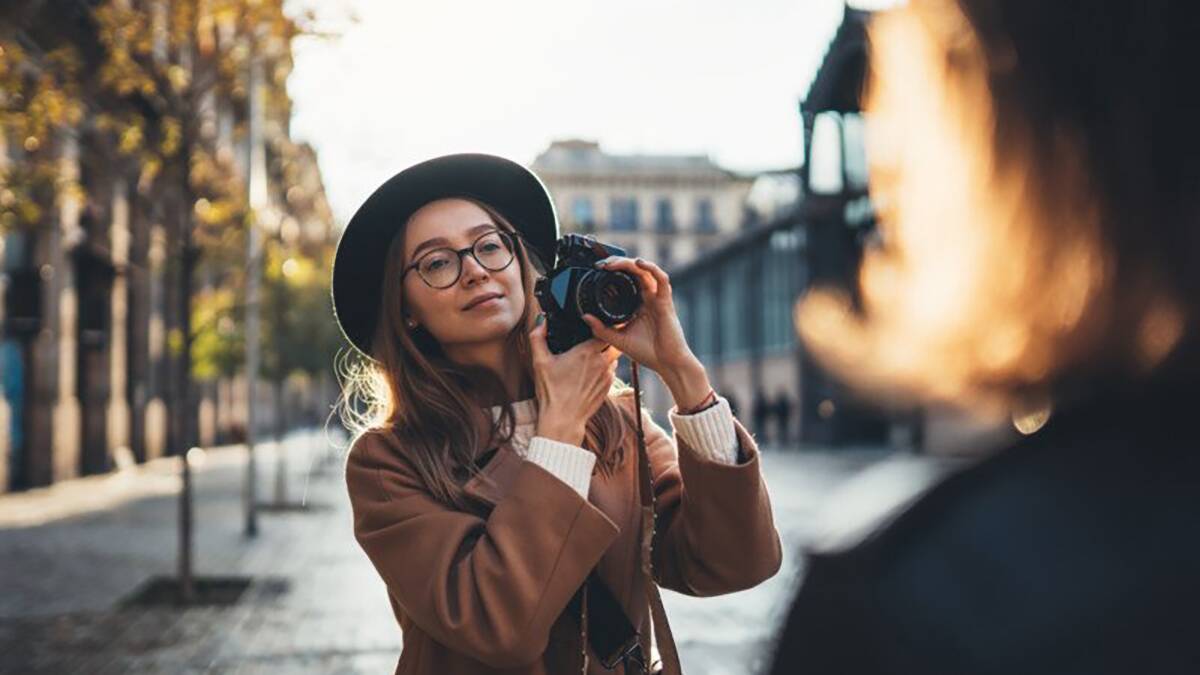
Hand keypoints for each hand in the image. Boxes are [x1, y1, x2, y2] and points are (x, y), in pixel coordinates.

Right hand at [529, 315, 620, 445]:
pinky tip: (592, 372)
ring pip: (614, 358)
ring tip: (593, 356)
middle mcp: (601, 362)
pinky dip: (605, 369)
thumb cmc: (551, 392)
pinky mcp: (608, 388)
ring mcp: (607, 376)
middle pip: (613, 343)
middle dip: (606, 340)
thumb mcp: (539, 362)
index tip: (592, 327)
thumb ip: (538, 338)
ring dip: (607, 355)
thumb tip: (541, 322)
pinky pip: (612, 372)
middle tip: (594, 340)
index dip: (600, 327)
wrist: (563, 419)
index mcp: (586, 352)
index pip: (604, 331)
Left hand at [581, 257, 698, 376]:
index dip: (613, 271)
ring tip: (614, 263)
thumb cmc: (648, 352)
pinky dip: (652, 268)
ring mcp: (657, 298)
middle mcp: (648, 298)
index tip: (598, 269)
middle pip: (634, 271)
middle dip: (618, 263)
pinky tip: (640, 263)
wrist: (667, 364)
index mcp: (638, 304)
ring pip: (646, 271)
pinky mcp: (666, 302)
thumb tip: (585, 317)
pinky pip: (661, 279)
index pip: (626, 279)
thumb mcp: (617, 339)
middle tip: (602, 264)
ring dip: (630, 263)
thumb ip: (601, 329)